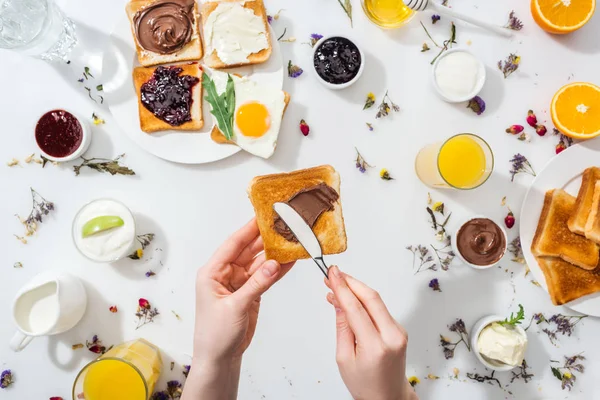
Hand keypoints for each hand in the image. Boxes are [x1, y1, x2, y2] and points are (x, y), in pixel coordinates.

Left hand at [183, 219, 292, 399]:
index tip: (263, 215)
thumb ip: (256, 284)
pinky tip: (291, 260)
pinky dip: (278, 270)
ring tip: (292, 240)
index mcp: (212, 272)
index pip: (233, 244)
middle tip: (283, 224)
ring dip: (274, 253)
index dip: (248, 229)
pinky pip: (266, 276)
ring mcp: (239, 283)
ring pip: (260, 262)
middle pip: (248, 250)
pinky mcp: (251, 293)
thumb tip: (275, 263)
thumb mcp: (235, 307)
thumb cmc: (215, 335)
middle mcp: (225, 274)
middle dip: (265, 238)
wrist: (220, 359)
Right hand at [326, 266, 416, 399]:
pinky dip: (363, 300)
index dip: (342, 288)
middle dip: (350, 282)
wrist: (389, 397)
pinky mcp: (399, 329)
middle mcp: (392, 336)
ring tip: (335, 286)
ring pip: (376, 301)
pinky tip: (349, 299)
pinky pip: (379, 308)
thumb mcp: (344, 359)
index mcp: (376, 347)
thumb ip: (342, 328)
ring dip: (355, 290)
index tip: (331, 274)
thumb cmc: (365, 385)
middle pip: (371, 298)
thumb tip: (338, 301)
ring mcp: (399, 331)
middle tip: (332, 274)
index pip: (356, 309)